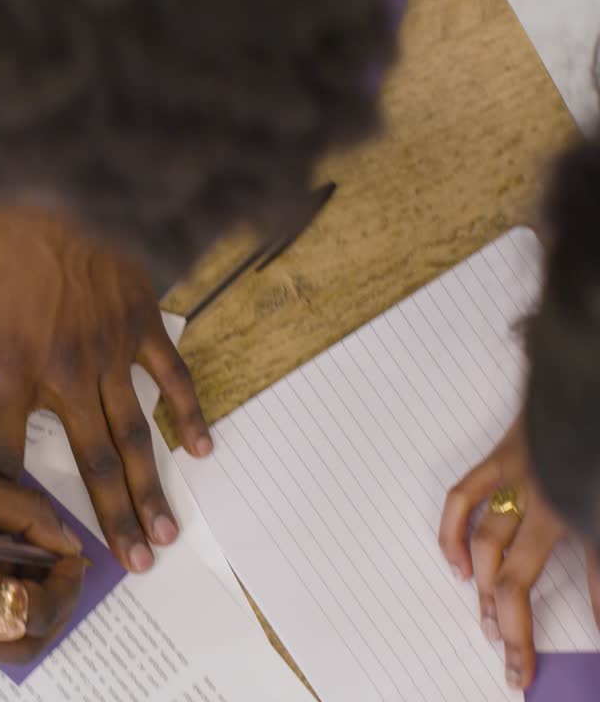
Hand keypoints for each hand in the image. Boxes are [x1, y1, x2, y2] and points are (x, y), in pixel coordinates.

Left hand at [0, 201, 211, 572]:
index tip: (24, 530)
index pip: (6, 448)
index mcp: (12, 369)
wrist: (50, 171)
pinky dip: (189, 413)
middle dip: (110, 517)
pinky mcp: (141, 323)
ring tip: (165, 533)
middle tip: (134, 565)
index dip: (10, 490)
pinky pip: (171, 376)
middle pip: (90, 461)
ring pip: (135, 433)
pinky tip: (203, 450)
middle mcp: (66, 375)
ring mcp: (110, 352)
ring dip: (151, 487)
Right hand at [439, 416, 599, 689]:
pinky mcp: (500, 456)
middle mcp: (546, 499)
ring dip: (484, 591)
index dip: (587, 623)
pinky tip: (458, 565)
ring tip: (488, 625)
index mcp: (583, 509)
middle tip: (511, 664)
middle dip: (514, 628)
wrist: (590, 374)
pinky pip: (462, 498)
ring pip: (487, 546)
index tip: (569, 656)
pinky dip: (452, 534)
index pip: (590, 584)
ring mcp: (519, 477)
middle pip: (518, 578)